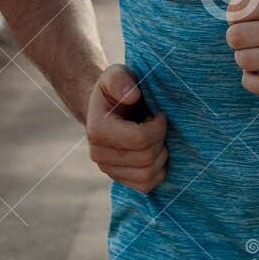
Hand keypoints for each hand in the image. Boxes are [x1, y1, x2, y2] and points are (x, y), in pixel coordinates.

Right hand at [85, 63, 167, 192]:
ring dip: (161, 155)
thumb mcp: (116, 74)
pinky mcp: (120, 179)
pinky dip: (158, 170)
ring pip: (147, 175)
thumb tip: (133, 96)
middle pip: (146, 158)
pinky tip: (156, 151)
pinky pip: (146, 185)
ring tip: (157, 138)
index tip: (160, 114)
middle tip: (159, 125)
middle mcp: (99, 155)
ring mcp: (108, 170)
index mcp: (98, 130)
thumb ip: (121, 80)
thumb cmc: (117, 89)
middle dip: (161, 140)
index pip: (139, 139)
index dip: (158, 127)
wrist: (109, 107)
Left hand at [225, 0, 258, 94]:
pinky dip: (250, 79)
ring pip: (243, 60)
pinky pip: (255, 85)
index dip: (234, 13)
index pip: (238, 8)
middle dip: (236, 36)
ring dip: (244, 57)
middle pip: (236, 36)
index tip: (244, 17)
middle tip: (248, 36)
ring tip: (256, 53)